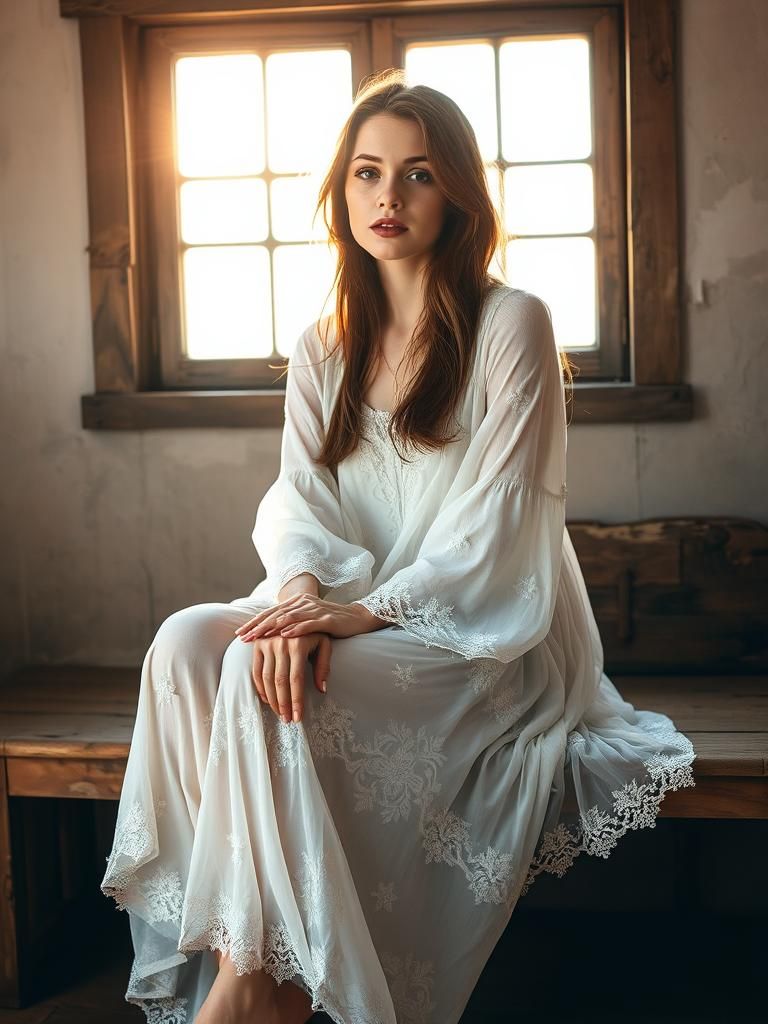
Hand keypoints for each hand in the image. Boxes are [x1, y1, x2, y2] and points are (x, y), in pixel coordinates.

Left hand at [235, 594, 384, 642]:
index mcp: (297, 602)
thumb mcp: (308, 621)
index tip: (239, 633)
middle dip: (257, 627)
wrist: (357, 619)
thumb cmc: (330, 623)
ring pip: (288, 618)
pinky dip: (295, 629)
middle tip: (242, 637)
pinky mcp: (327, 619)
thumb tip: (271, 635)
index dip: (253, 622)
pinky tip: (284, 636)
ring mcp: (315, 609)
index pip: (270, 612)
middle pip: (275, 614)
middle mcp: (303, 602)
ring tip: (257, 637)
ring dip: (270, 628)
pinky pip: (309, 624)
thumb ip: (292, 623)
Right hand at [251, 631, 330, 723]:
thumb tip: (321, 690)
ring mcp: (267, 642)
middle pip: (280, 681)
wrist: (298, 609)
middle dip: (283, 704)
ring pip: (266, 678)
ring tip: (278, 713)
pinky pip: (256, 670)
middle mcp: (280, 643)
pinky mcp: (257, 644)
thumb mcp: (325, 645)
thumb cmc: (315, 632)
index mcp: (298, 645)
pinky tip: (267, 700)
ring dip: (271, 699)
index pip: (297, 679)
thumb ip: (324, 667)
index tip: (297, 718)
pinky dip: (260, 687)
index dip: (296, 700)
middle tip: (286, 720)